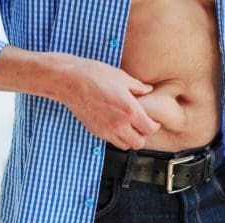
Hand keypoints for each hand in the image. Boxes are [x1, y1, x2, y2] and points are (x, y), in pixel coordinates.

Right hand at [0, 46, 159, 149]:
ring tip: (129, 126)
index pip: (150, 129)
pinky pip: (111, 141)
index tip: (153, 121)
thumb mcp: (121, 77)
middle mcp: (119, 126)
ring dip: (130, 138)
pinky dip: (117, 137)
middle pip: (139, 143)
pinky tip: (115, 125)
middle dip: (144, 134)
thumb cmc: (95, 75)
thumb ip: (138, 87)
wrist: (69, 81)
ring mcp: (106, 131)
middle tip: (142, 124)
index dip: (154, 126)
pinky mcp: (95, 131)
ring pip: (125, 146)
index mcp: (130, 111)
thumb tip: (148, 90)